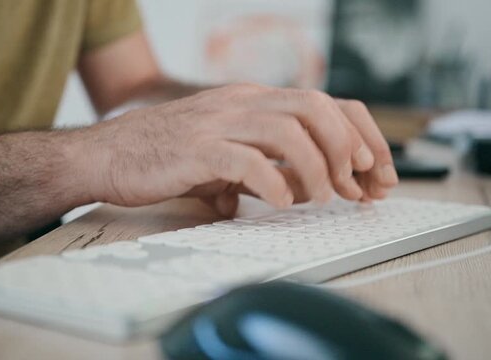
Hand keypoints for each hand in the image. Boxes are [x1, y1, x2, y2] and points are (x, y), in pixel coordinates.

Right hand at [74, 84, 397, 214]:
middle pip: (316, 106)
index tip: (378, 171)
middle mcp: (243, 104)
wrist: (111, 154)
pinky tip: (281, 202)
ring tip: (320, 196)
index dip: (363, 133)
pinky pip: (245, 160)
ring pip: (288, 129)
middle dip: (349, 146)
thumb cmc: (172, 156)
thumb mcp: (230, 153)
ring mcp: (219, 123)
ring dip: (316, 166)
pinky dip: (273, 183)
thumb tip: (308, 186)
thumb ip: (268, 162)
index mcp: (256, 101)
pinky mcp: (196, 150)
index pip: (327, 102)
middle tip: (358, 184)